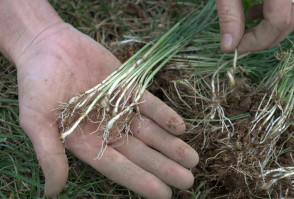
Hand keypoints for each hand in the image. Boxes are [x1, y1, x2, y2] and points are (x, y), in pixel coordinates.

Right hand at [16, 22, 198, 197]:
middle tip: (188, 181)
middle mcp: (106, 129)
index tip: (164, 194)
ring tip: (192, 158)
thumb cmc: (36, 83)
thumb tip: (52, 191)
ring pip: (150, 131)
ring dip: (170, 144)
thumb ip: (49, 153)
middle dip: (164, 166)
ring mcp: (119, 108)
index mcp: (86, 142)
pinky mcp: (127, 88)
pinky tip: (180, 127)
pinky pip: (149, 104)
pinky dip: (165, 115)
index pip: (117, 166)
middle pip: (140, 152)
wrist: (48, 45)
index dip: (140, 180)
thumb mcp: (36, 119)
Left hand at [215, 0, 293, 53]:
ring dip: (271, 26)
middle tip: (240, 42)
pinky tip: (252, 13)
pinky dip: (273, 14)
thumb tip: (228, 47)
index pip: (278, 21)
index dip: (255, 40)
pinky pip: (289, 5)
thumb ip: (229, 15)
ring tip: (246, 23)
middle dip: (265, 37)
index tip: (233, 48)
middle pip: (292, 20)